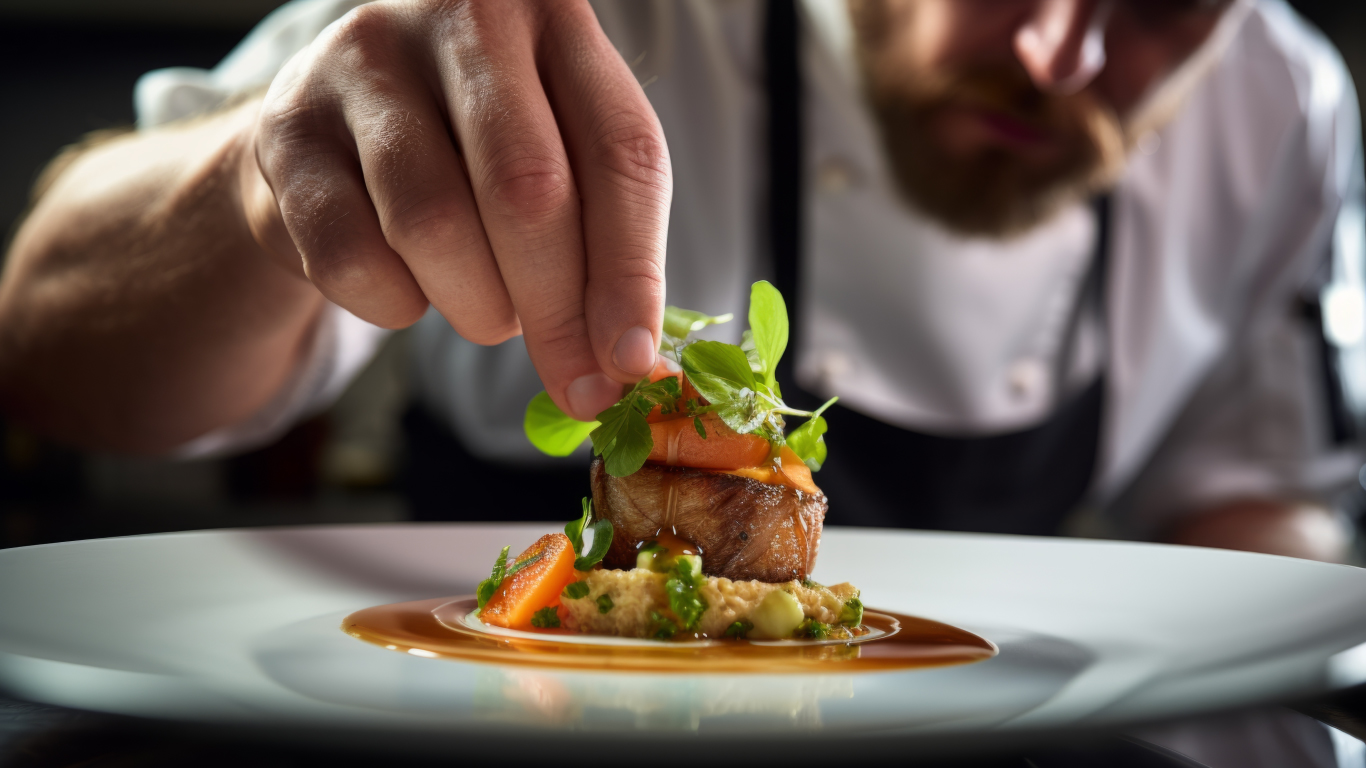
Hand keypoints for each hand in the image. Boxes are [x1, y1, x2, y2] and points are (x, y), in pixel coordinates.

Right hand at [239, 0, 669, 420]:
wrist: (337, 126)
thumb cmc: (478, 152)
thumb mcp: (563, 164)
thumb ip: (605, 249)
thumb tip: (622, 368)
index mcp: (554, 15)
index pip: (620, 153)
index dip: (631, 274)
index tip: (628, 363)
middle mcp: (459, 18)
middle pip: (526, 191)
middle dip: (555, 311)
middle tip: (570, 378)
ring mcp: (363, 64)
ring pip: (434, 226)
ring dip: (475, 305)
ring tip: (487, 309)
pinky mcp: (287, 128)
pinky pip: (351, 257)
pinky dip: (394, 305)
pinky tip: (409, 289)